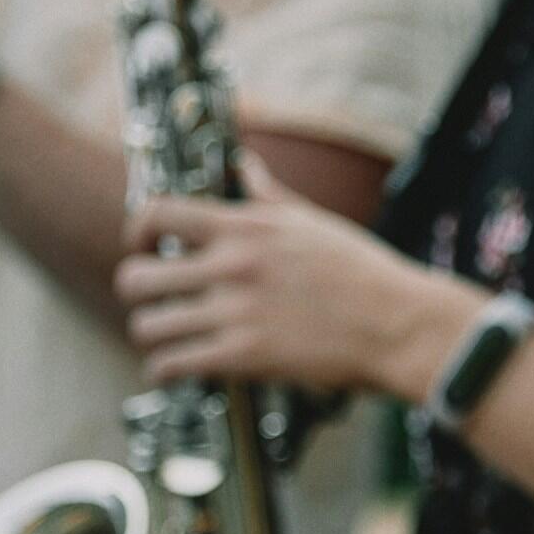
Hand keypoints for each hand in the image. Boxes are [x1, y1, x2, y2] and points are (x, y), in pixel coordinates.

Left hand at [115, 156, 484, 394]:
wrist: (397, 324)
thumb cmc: (363, 273)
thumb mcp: (312, 221)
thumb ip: (267, 196)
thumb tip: (245, 165)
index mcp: (246, 227)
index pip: (159, 213)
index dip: (137, 229)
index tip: (143, 243)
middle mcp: (232, 267)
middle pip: (138, 275)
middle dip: (136, 288)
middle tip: (153, 297)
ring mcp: (235, 313)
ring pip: (149, 325)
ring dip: (152, 333)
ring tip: (167, 336)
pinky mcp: (243, 357)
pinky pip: (172, 364)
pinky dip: (165, 369)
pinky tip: (176, 367)